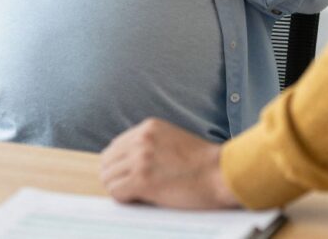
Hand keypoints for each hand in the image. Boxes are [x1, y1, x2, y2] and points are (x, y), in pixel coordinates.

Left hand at [101, 118, 238, 208]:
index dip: (118, 164)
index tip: (125, 175)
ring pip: (108, 177)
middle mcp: (142, 139)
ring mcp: (141, 159)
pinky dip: (123, 198)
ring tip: (134, 194)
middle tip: (127, 187)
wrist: (220, 173)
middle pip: (107, 161)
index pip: (115, 145)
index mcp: (149, 127)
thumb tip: (126, 161)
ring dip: (119, 188)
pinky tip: (137, 199)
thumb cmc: (202, 162)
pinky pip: (116, 191)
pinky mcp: (143, 180)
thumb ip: (150, 144)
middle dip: (115, 176)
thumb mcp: (172, 139)